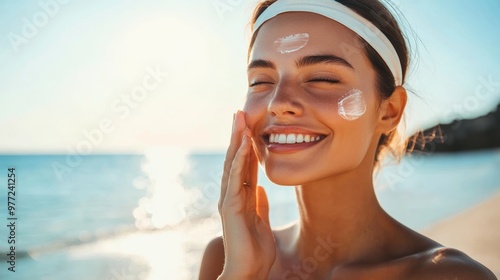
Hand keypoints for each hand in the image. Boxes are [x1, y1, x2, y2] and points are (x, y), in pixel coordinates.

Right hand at [217, 111, 275, 278]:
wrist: (248, 271)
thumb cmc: (255, 250)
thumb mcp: (261, 220)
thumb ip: (259, 204)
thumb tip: (260, 189)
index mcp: (241, 197)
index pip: (243, 165)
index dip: (246, 145)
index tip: (249, 125)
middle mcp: (232, 195)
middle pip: (234, 159)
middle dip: (237, 136)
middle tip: (238, 113)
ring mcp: (230, 200)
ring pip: (232, 164)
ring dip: (236, 141)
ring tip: (239, 120)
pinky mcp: (231, 208)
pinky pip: (236, 180)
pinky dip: (239, 161)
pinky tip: (244, 146)